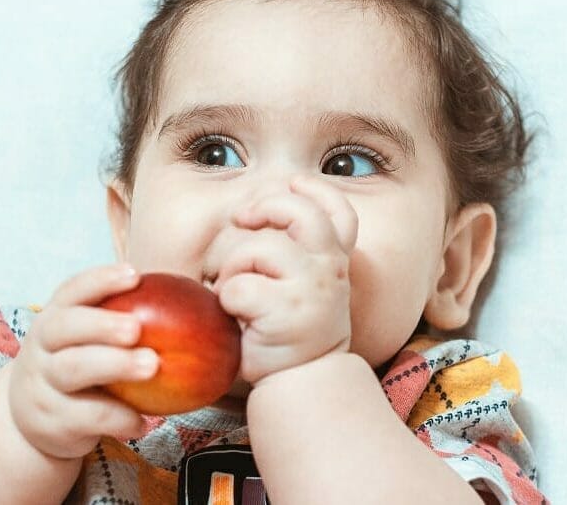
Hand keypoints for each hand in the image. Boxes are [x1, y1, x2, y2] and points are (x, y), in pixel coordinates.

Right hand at [6, 264, 159, 458]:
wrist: (34, 422)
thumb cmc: (80, 369)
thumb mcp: (86, 343)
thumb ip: (122, 323)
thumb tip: (192, 304)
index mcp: (54, 319)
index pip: (71, 291)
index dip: (101, 280)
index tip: (135, 275)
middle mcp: (41, 348)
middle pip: (64, 327)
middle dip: (102, 324)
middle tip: (137, 328)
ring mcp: (41, 385)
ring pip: (72, 370)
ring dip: (114, 365)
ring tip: (152, 366)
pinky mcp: (50, 422)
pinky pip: (85, 417)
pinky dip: (117, 418)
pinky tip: (141, 422)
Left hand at [212, 175, 357, 384]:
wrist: (301, 383)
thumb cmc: (291, 331)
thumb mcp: (304, 287)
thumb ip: (296, 252)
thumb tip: (253, 209)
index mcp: (334, 262)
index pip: (340, 213)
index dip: (316, 190)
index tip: (294, 182)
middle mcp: (329, 270)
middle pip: (299, 212)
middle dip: (264, 206)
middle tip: (242, 218)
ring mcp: (310, 290)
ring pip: (256, 249)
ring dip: (232, 268)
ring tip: (234, 294)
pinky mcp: (285, 312)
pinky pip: (237, 288)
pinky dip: (225, 301)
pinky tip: (235, 319)